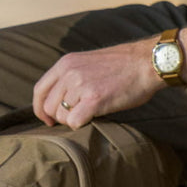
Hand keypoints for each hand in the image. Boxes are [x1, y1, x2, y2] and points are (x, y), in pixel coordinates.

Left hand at [32, 39, 161, 127]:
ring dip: (74, 120)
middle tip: (76, 118)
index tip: (48, 119)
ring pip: (62, 116)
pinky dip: (82, 124)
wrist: (147, 62)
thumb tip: (61, 100)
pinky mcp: (94, 99)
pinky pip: (75, 122)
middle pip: (49, 106)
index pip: (39, 90)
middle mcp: (69, 73)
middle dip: (60, 117)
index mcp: (66, 63)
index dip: (40, 108)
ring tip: (91, 113)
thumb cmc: (123, 66)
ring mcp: (80, 85)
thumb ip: (72, 76)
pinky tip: (95, 117)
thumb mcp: (89, 62)